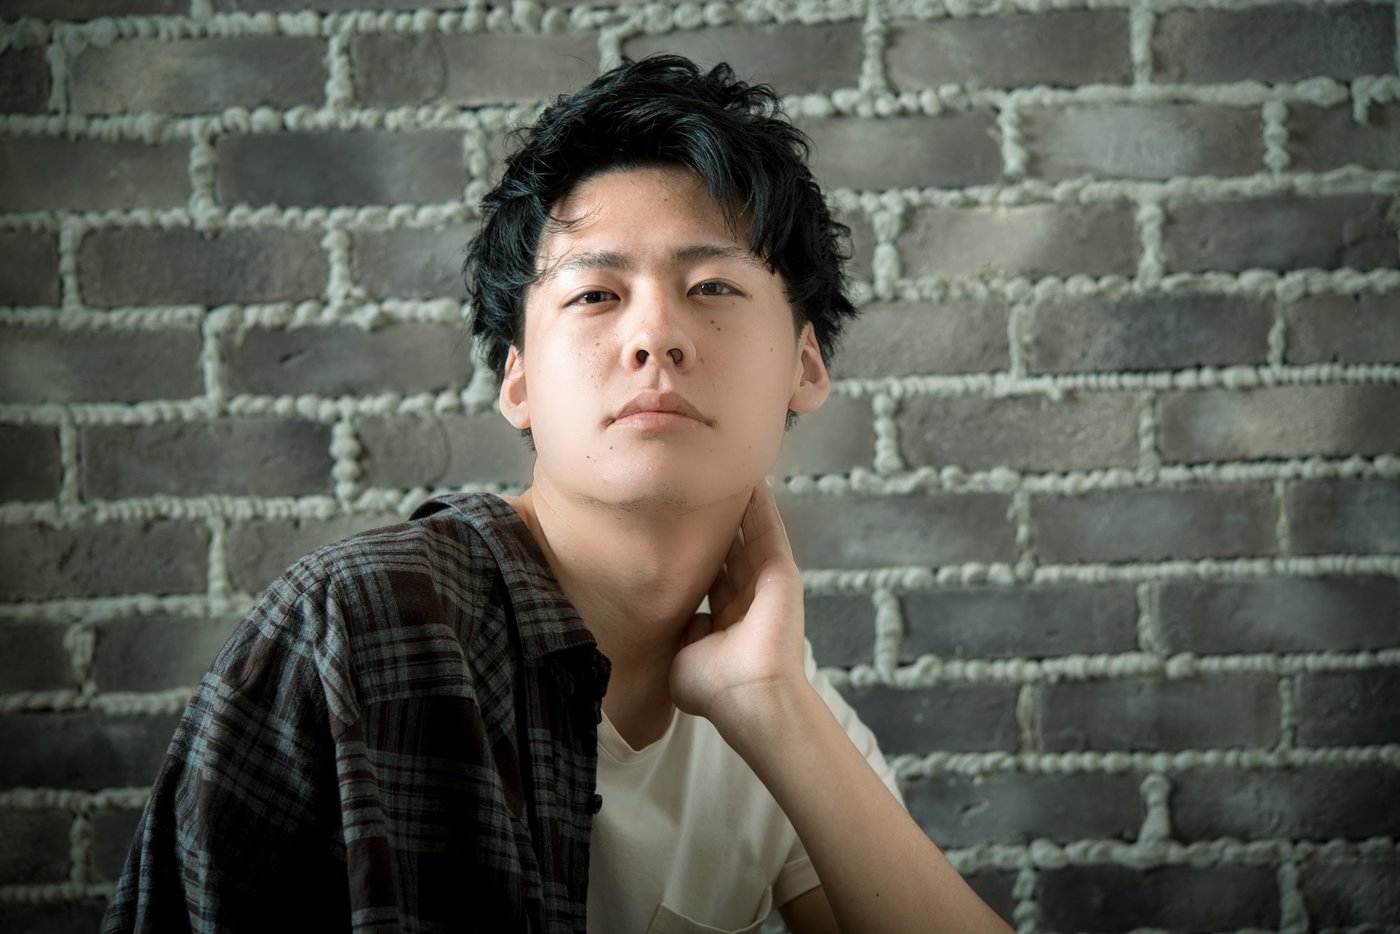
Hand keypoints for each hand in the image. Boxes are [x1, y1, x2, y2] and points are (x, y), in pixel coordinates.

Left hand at [669, 481, 809, 728]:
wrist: (750, 697)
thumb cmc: (715, 689)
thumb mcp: (682, 658)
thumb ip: (677, 634)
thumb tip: (670, 619)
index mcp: (722, 621)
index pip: (706, 577)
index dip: (691, 552)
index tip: (673, 527)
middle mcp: (745, 599)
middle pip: (726, 550)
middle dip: (712, 522)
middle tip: (695, 488)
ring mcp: (766, 585)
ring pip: (748, 535)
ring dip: (737, 506)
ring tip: (722, 472)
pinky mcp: (782, 572)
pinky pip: (768, 531)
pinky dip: (761, 506)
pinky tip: (752, 480)